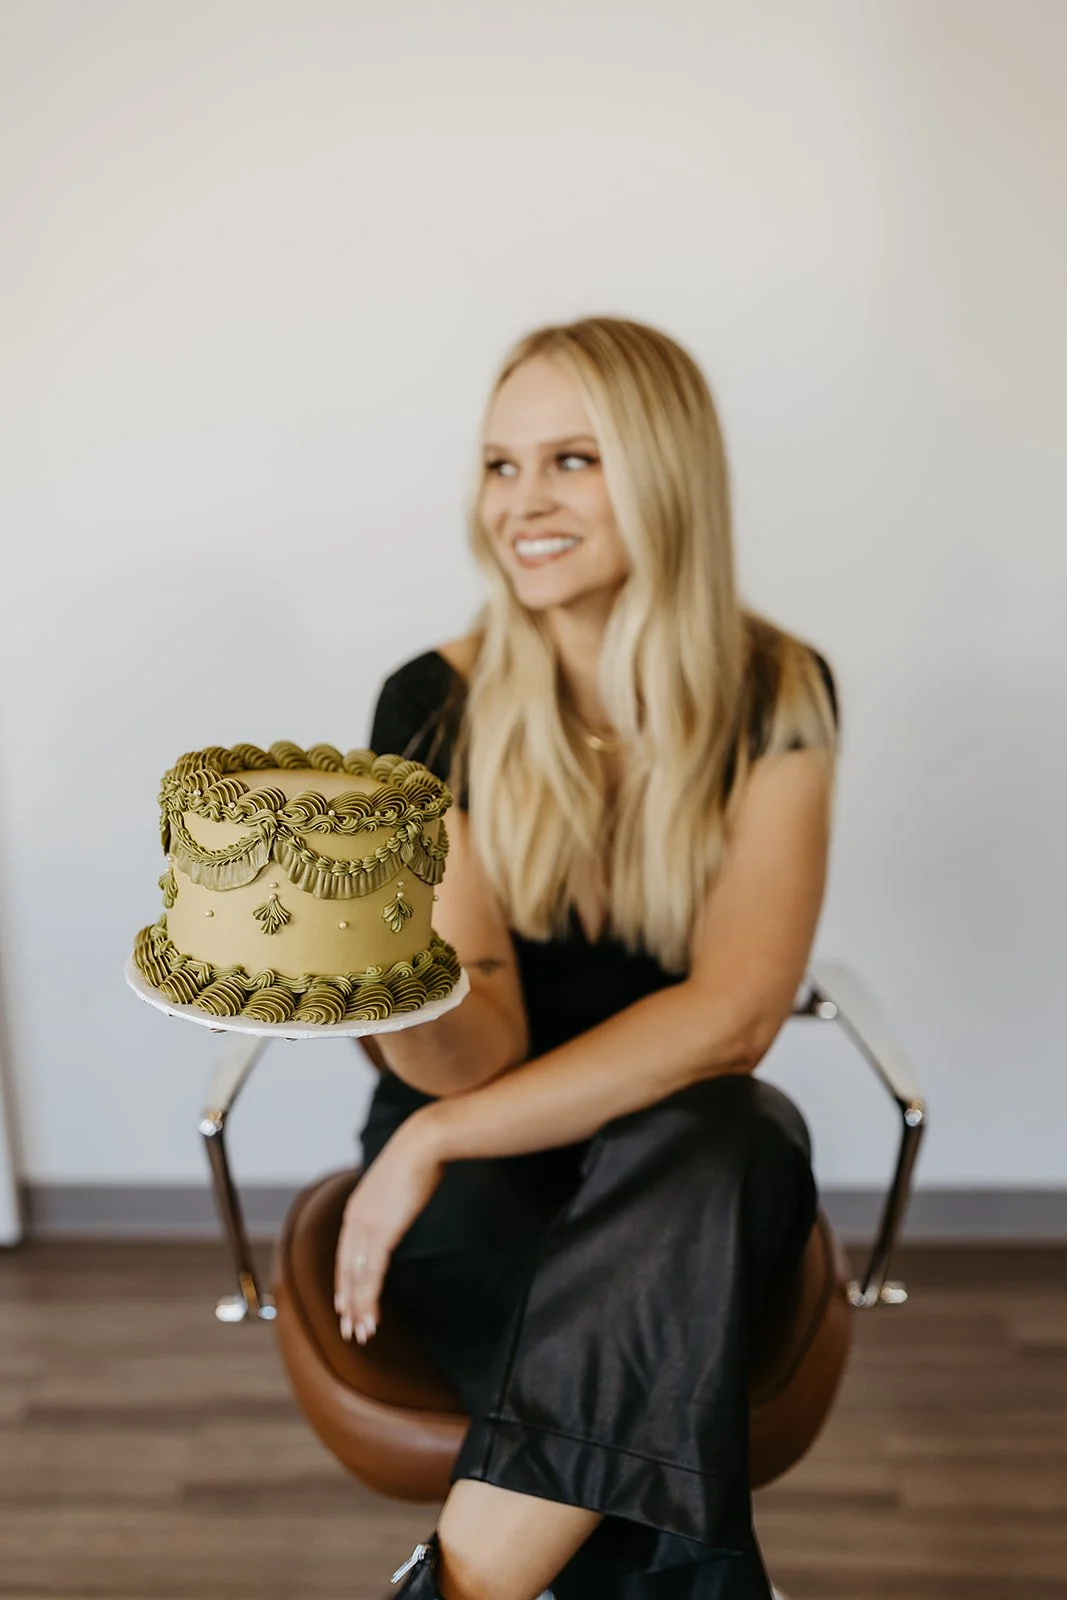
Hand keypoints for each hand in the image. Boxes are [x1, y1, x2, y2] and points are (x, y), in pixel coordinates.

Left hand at [333, 1110, 444, 1344]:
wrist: (423, 1141)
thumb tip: (400, 1206)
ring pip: (357, 1278)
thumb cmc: (418, 1158)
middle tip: (350, 1330)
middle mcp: (356, 1219)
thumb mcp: (397, 1183)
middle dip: (348, 1303)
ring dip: (359, 1308)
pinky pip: (371, 1274)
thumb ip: (392, 1201)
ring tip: (361, 1333)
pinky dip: (369, 1299)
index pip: (345, 1254)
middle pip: (346, 1271)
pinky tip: (371, 1317)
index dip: (344, 1282)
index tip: (344, 1304)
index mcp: (358, 1208)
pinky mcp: (381, 1231)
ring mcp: (366, 1226)